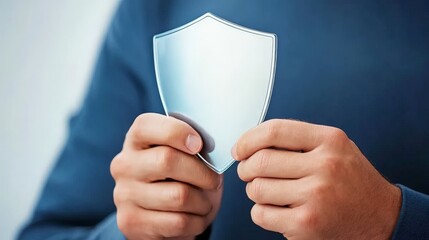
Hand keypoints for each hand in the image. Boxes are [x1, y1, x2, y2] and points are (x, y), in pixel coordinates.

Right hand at [111, 113, 222, 239]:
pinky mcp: (131, 222)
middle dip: (202, 172)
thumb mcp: (185, 155)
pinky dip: (198, 221)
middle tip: (214, 180)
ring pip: (178, 196)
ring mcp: (124, 194)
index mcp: (136, 139)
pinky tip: (196, 217)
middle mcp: (124, 164)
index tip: (199, 144)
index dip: (177, 131)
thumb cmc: (181, 176)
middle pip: (166, 160)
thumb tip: (212, 147)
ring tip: (205, 202)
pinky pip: (178, 221)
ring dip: (203, 201)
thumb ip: (193, 145)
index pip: (147, 125)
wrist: (162, 217)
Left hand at [234, 119, 400, 238]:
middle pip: (260, 162)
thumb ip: (298, 139)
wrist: (382, 217)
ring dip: (255, 191)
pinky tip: (277, 210)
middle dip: (245, 169)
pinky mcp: (307, 223)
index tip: (239, 149)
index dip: (247, 139)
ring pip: (257, 189)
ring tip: (270, 192)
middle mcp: (324, 165)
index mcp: (329, 140)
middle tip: (249, 173)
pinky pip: (261, 214)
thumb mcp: (334, 147)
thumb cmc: (351, 180)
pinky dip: (261, 212)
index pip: (274, 131)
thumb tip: (251, 141)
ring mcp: (316, 196)